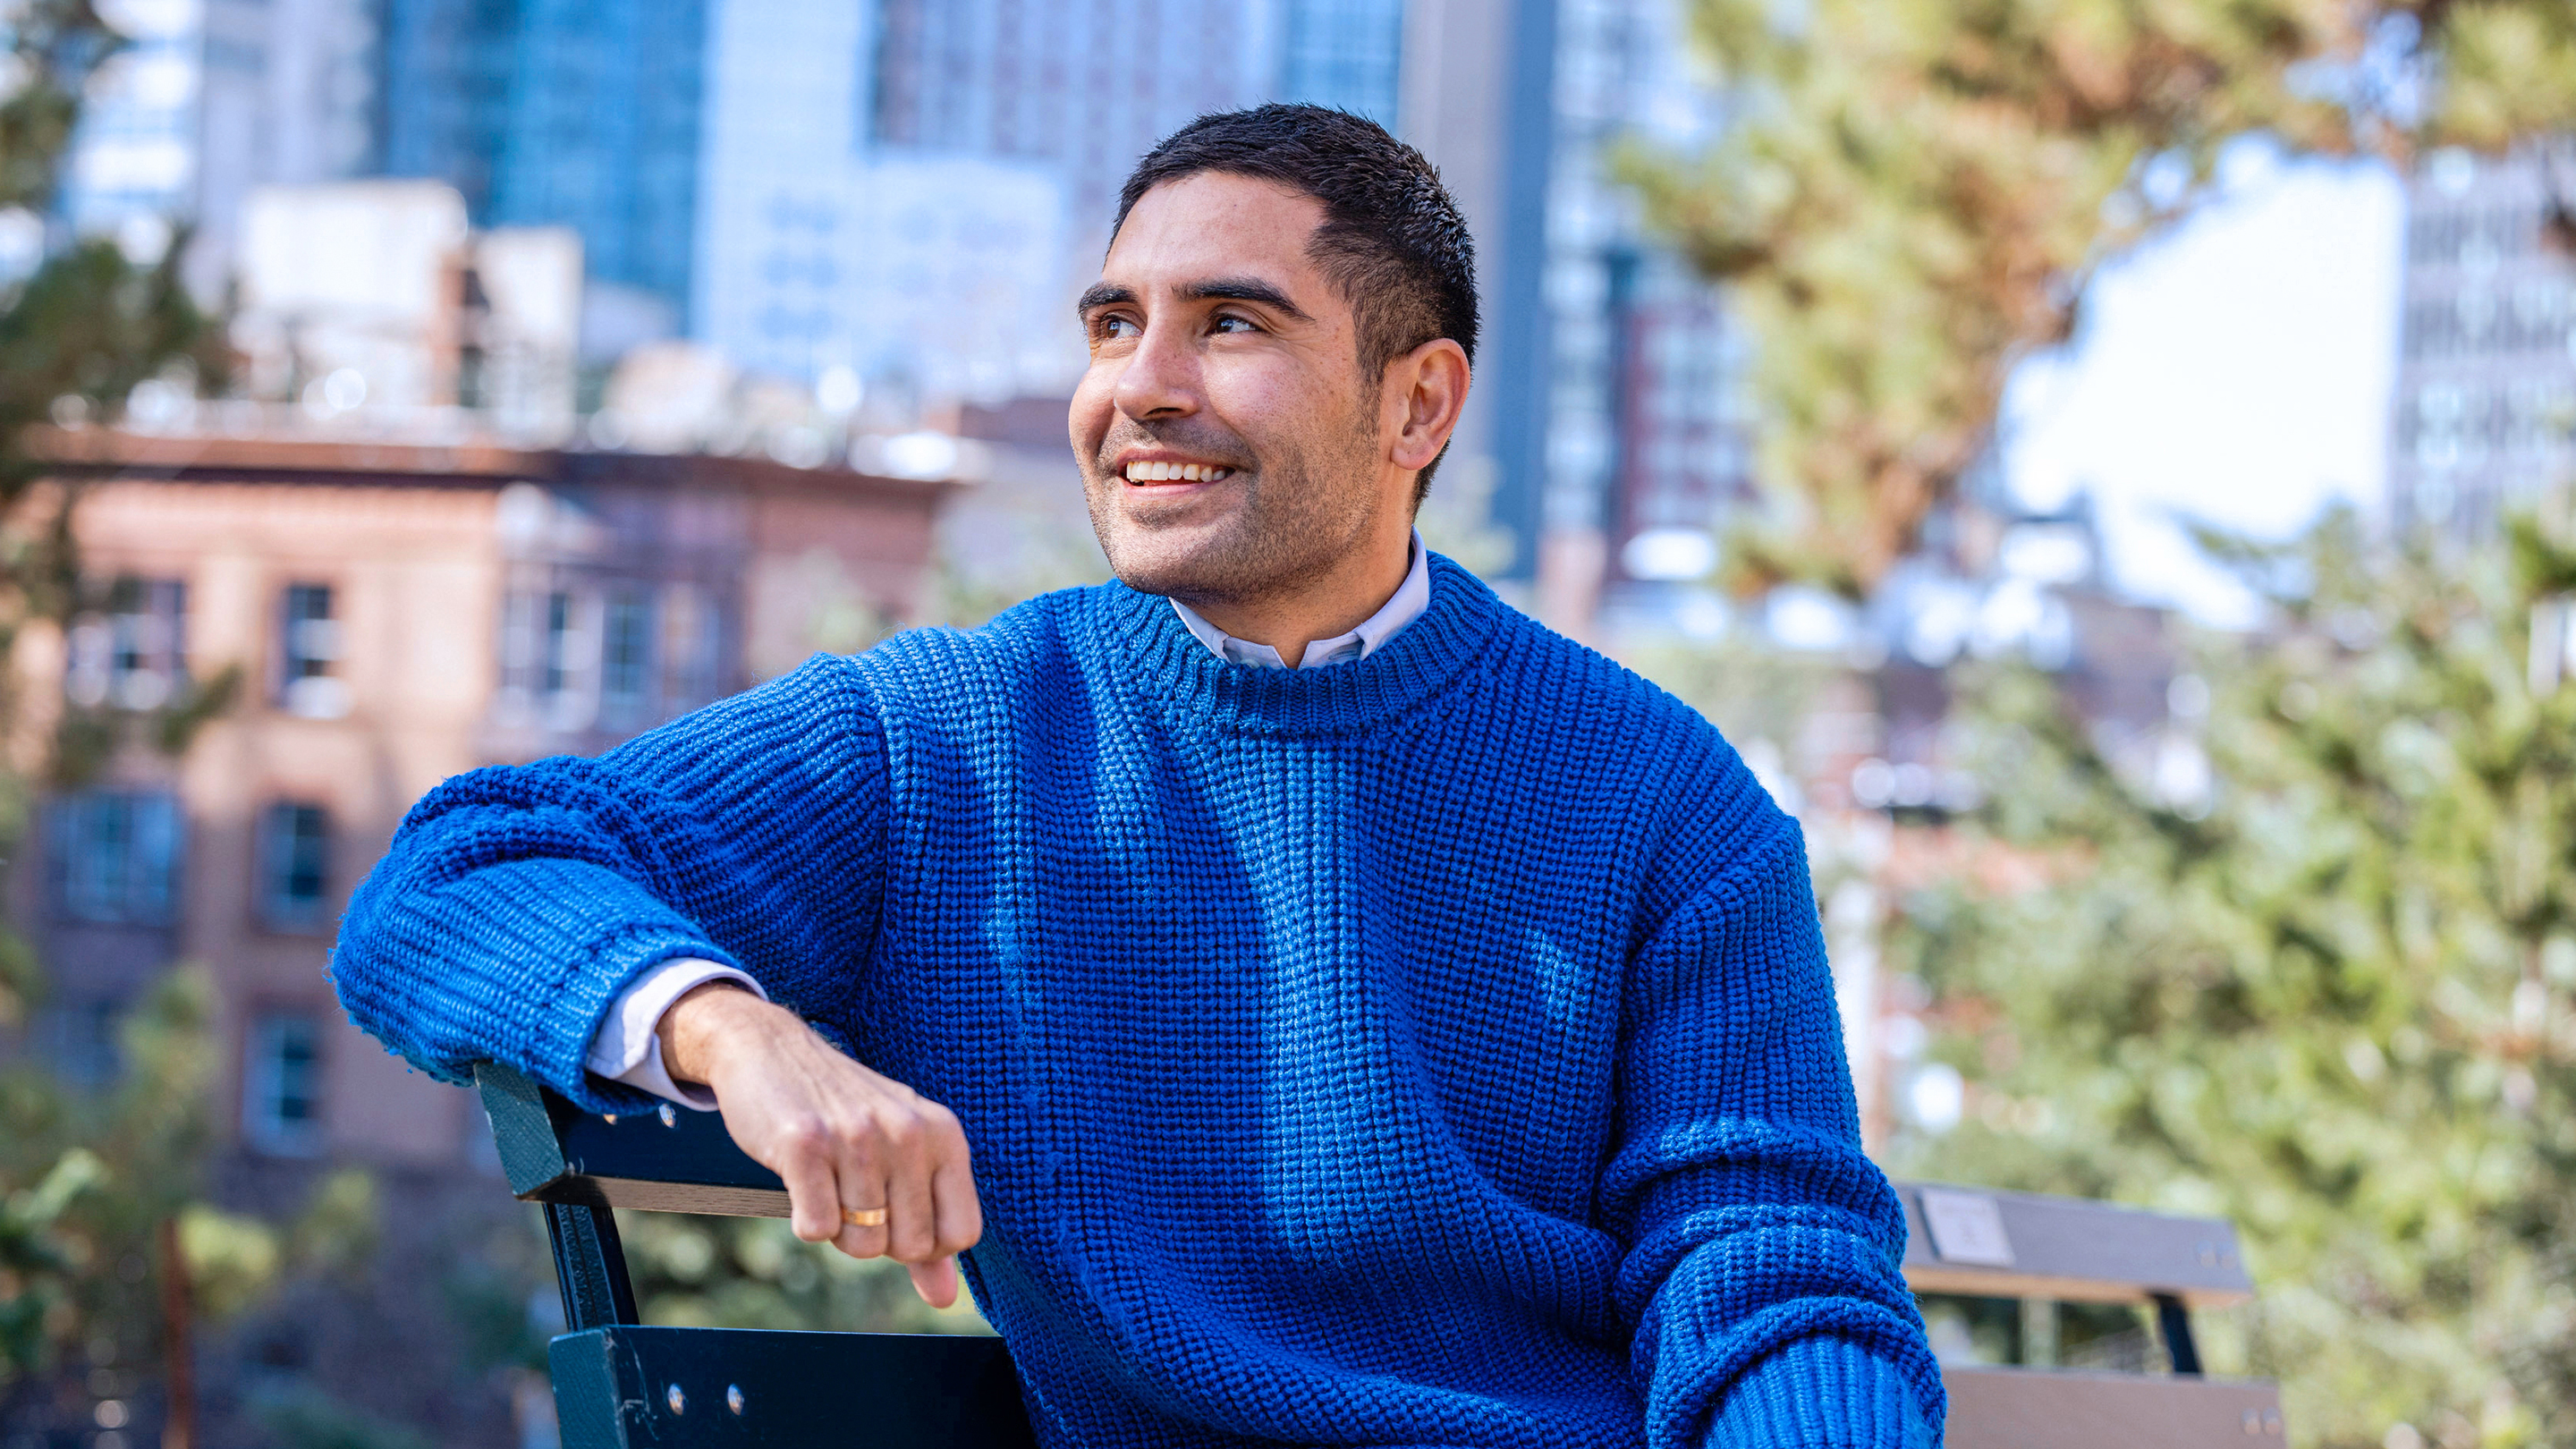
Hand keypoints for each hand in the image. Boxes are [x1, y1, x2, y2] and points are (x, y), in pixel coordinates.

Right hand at [658, 981, 982, 1306]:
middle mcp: (908, 1132)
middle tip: (853, 1194)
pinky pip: (816, 1229)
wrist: (772, 1051)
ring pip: (860, 1244)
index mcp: (944, 1135)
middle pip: (908, 1247)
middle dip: (876, 1239)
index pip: (961, 1234)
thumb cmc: (845, 1115)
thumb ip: (930, 1227)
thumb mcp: (903, 1157)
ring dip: (837, 1228)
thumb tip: (945, 1300)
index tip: (897, 1215)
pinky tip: (801, 1179)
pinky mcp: (804, 1145)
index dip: (924, 1245)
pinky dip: (804, 1220)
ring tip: (828, 1180)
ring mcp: (857, 1137)